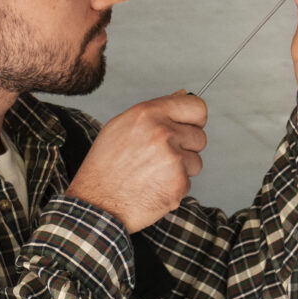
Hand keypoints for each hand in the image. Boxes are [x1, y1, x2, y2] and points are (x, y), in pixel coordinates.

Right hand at [64, 92, 207, 232]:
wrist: (98, 203)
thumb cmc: (105, 166)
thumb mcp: (122, 126)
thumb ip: (156, 111)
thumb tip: (181, 95)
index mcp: (149, 114)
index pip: (196, 107)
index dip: (194, 119)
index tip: (189, 127)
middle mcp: (163, 133)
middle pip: (200, 137)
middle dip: (186, 148)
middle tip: (160, 158)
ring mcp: (173, 159)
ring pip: (196, 162)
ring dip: (181, 169)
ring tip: (154, 174)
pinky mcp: (178, 183)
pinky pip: (188, 182)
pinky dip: (174, 188)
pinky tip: (153, 187)